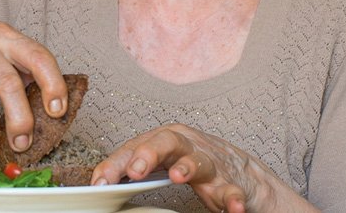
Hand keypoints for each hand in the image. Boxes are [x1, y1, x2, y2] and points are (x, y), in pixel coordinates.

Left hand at [91, 124, 277, 212]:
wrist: (245, 175)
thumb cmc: (198, 163)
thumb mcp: (164, 161)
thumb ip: (136, 169)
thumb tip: (101, 182)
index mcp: (166, 140)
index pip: (135, 146)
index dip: (116, 164)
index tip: (100, 181)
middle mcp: (188, 146)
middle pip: (167, 140)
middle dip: (149, 153)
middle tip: (135, 170)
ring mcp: (211, 163)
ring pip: (199, 160)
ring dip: (188, 167)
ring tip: (177, 176)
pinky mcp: (232, 183)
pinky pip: (232, 190)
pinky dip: (232, 198)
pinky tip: (231, 209)